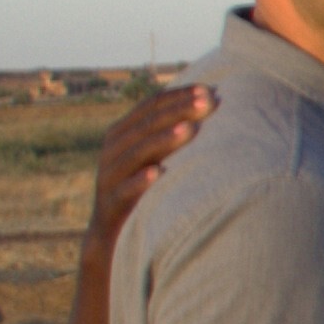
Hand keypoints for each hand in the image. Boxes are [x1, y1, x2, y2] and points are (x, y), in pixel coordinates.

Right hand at [86, 83, 212, 244]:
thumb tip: (213, 105)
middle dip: (177, 112)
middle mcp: (113, 150)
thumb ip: (173, 133)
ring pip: (135, 153)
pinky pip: (125, 190)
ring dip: (163, 140)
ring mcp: (109, 176)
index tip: (208, 90)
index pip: (151, 106)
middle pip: (146, 125)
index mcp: (123, 133)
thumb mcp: (155, 157)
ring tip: (190, 130)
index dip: (178, 96)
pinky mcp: (111, 204)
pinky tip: (159, 173)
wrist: (112, 234)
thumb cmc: (144, 188)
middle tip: (208, 103)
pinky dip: (140, 181)